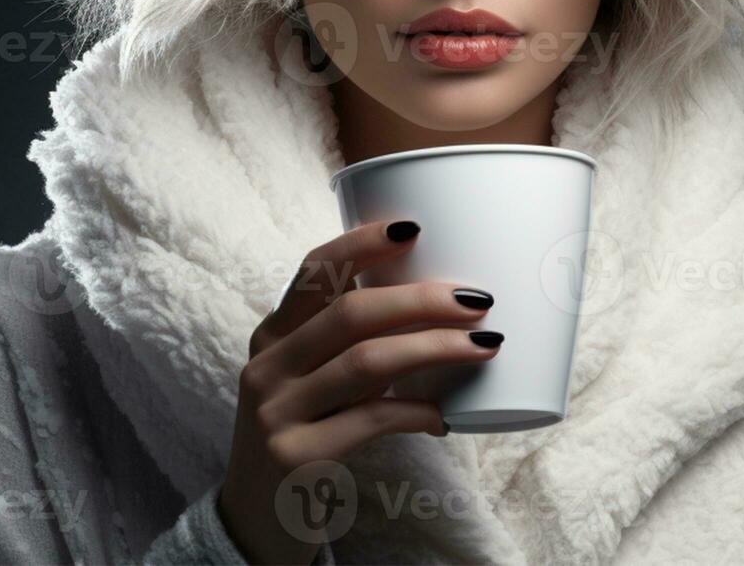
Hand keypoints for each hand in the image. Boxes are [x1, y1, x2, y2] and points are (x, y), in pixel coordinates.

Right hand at [216, 219, 503, 564]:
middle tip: (478, 299)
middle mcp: (267, 366)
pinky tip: (447, 415)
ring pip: (367, 363)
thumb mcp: (314, 379)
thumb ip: (353, 344)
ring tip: (485, 346)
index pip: (312, 271)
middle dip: (421, 300)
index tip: (414, 226)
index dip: (361, 243)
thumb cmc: (309, 432)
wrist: (258, 518)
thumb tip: (447, 301)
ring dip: (435, 348)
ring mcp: (276, 413)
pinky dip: (419, 412)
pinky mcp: (296, 457)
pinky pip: (372, 421)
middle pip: (350, 313)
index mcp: (272, 335)